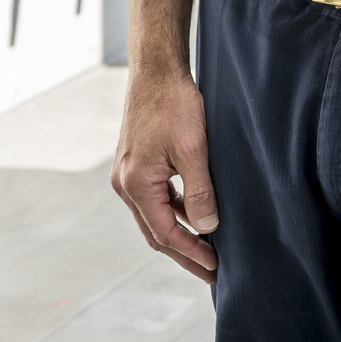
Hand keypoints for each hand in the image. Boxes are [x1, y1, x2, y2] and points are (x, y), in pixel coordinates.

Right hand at [112, 60, 219, 281]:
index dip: (191, 253)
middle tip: (212, 271)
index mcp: (135, 185)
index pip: (165, 233)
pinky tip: (194, 215)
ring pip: (155, 216)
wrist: (156, 70)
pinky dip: (175, 211)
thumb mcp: (193, 149)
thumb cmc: (174, 104)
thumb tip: (206, 228)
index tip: (215, 266)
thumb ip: (199, 191)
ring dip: (180, 234)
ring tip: (207, 249)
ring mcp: (128, 174)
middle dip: (184, 253)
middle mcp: (125, 184)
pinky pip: (155, 198)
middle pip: (156, 232)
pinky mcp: (136, 164)